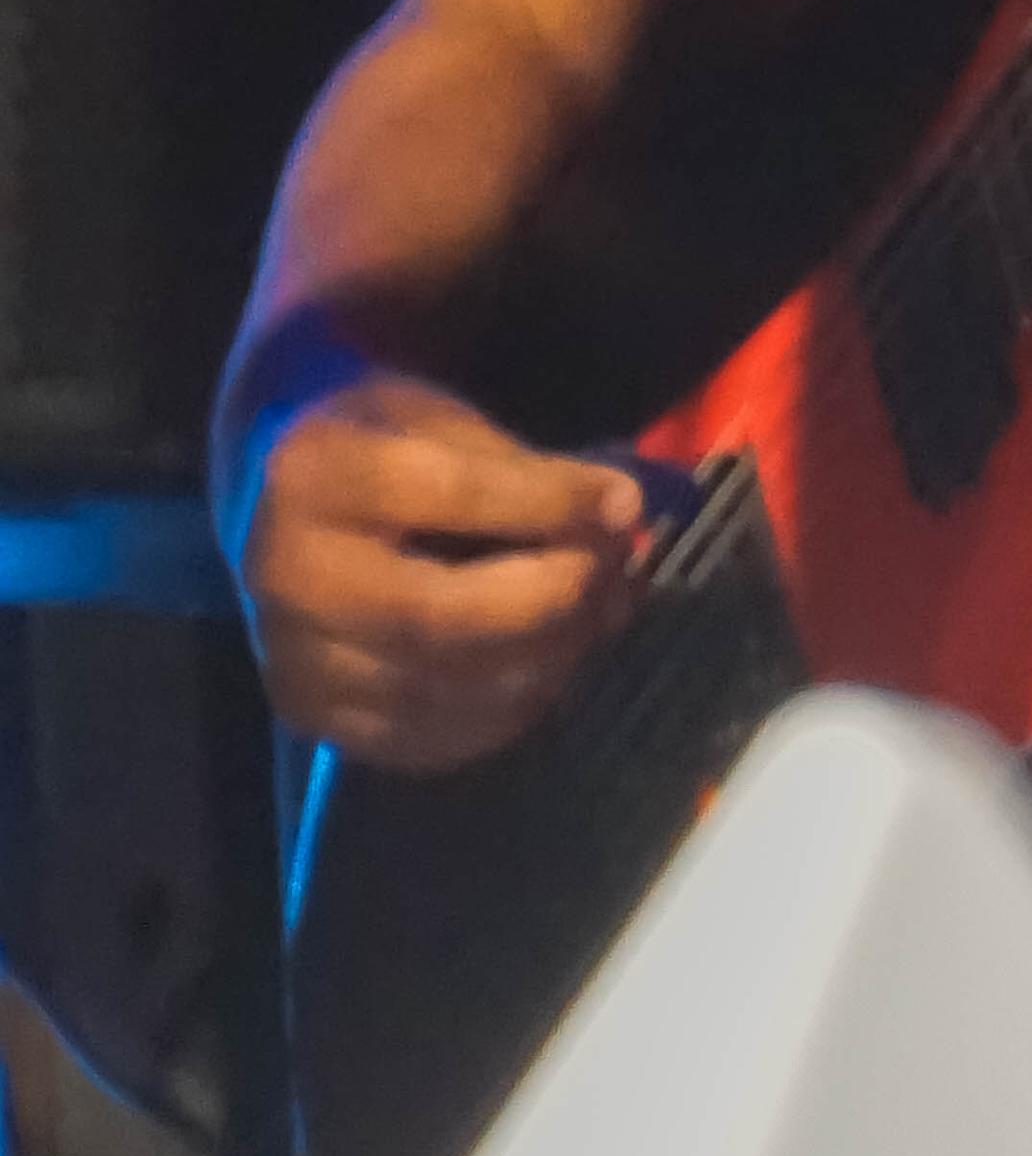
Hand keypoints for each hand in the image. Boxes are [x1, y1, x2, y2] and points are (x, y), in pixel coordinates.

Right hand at [236, 367, 646, 770]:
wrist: (280, 507)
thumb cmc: (379, 446)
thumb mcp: (438, 418)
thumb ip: (520, 468)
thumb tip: (620, 514)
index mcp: (314, 476)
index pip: (448, 494)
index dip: (546, 502)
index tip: (626, 503)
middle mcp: (288, 580)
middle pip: (441, 614)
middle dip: (553, 595)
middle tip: (618, 567)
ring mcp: (295, 664)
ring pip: (444, 687)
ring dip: (548, 656)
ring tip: (603, 610)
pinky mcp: (317, 725)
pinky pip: (433, 737)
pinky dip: (512, 707)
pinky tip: (554, 660)